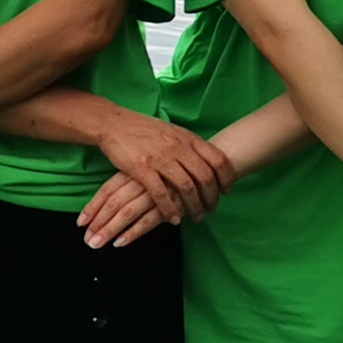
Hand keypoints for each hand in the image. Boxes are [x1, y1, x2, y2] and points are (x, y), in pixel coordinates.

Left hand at [79, 169, 169, 250]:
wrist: (204, 161)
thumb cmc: (174, 167)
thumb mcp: (149, 169)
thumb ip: (132, 182)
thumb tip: (111, 201)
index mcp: (134, 171)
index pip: (107, 190)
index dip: (93, 207)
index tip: (81, 223)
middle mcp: (141, 181)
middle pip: (113, 204)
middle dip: (98, 224)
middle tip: (87, 240)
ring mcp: (155, 193)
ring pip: (127, 213)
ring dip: (110, 230)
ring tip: (97, 244)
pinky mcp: (170, 204)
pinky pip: (147, 221)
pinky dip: (133, 232)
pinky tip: (120, 242)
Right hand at [93, 111, 234, 231]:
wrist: (115, 123)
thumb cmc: (145, 129)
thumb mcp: (173, 132)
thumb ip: (190, 145)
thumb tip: (207, 160)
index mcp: (188, 138)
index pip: (218, 159)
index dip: (226, 178)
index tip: (227, 190)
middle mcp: (178, 148)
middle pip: (205, 177)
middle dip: (212, 197)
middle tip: (212, 209)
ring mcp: (160, 158)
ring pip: (186, 187)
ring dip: (194, 206)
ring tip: (196, 216)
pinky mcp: (142, 169)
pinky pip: (161, 194)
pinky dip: (170, 209)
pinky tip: (174, 219)